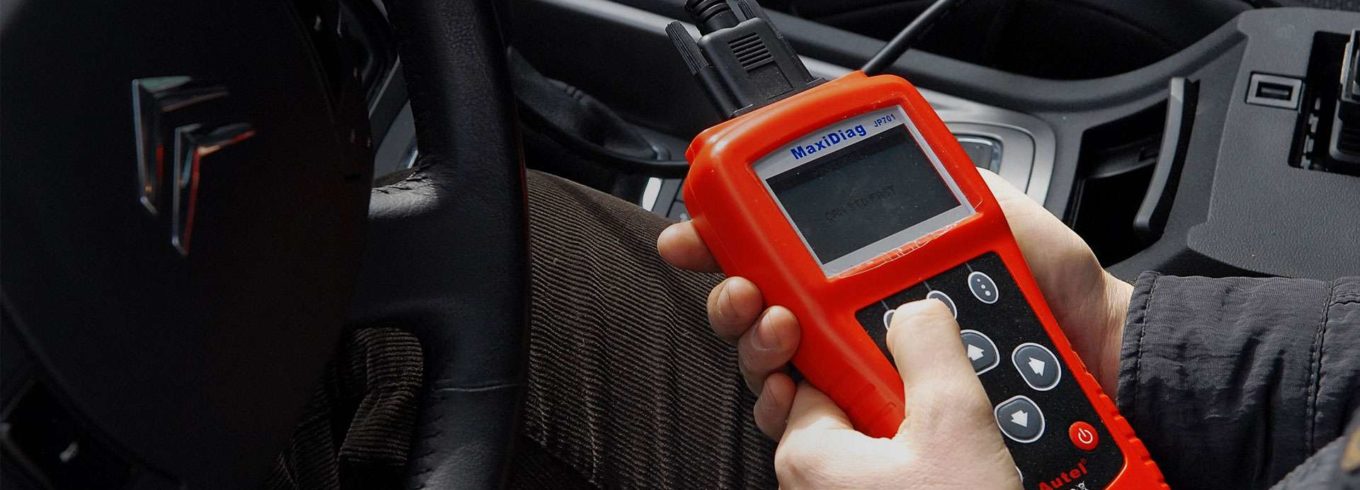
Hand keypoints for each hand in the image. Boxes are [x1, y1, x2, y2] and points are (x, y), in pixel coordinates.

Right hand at [657, 170, 1131, 437]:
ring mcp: (867, 383)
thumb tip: (881, 166)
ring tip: (777, 329)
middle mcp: (855, 328)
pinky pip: (817, 430)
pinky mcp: (885, 432)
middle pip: (761, 321)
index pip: (780, 259)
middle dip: (731, 303)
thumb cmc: (1052, 285)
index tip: (696, 234)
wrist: (1100, 347)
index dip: (728, 245)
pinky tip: (797, 392)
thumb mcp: (986, 210)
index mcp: (868, 271)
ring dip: (757, 353)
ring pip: (777, 376)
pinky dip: (791, 412)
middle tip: (743, 292)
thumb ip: (929, 188)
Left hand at [774, 300, 1019, 488]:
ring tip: (955, 422)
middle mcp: (808, 481)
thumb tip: (914, 310)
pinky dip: (914, 455)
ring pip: (865, 436)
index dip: (847, 328)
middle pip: (837, 394)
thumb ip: (929, 349)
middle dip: (881, 375)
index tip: (883, 317)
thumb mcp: (955, 425)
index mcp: (806, 448)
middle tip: (925, 372)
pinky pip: (882, 471)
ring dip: (907, 418)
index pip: (812, 356)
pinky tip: (954, 455)